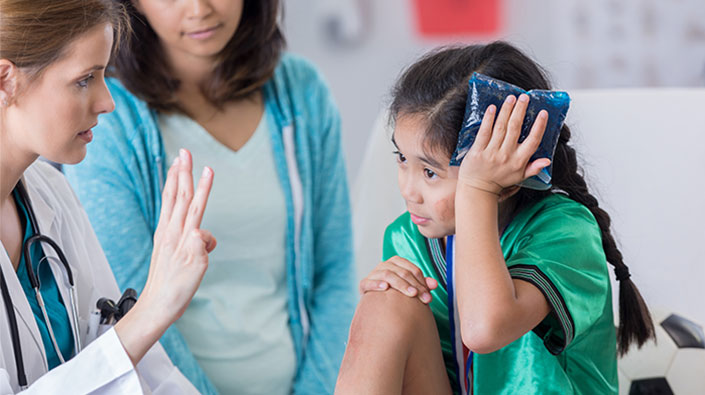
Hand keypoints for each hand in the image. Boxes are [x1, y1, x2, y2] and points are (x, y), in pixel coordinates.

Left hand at [115, 149, 214, 364]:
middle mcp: (171, 232)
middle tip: (185, 152)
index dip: (203, 186)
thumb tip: (201, 232)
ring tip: (176, 164)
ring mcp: (165, 235)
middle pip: (179, 196)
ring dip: (175, 180)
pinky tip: (172, 195)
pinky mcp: (163, 241)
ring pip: (171, 201)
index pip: (195, 206)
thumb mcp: (194, 270)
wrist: (157, 306)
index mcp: (181, 237)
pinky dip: (170, 198)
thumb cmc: (177, 290)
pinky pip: (168, 212)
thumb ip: (198, 246)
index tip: (208, 167)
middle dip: (183, 172)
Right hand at [359, 256, 437, 303]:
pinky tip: (385, 288)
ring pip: (388, 274)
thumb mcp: (409, 288)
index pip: (412, 269)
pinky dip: (376, 284)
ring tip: (411, 294)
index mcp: (397, 263)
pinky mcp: (364, 284)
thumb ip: (422, 285)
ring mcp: (373, 274)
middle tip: (424, 299)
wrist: (376, 302)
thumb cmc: (395, 293)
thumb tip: (435, 284)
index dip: (422, 282)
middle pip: (402, 272)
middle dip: (415, 285)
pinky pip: (368, 282)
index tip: (429, 295)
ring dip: (401, 284)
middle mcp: (384, 265)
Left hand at [457, 94, 549, 195]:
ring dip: (506, 111)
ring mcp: (491, 153)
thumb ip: (534, 168)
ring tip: (511, 98)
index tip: (543, 113)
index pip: (533, 141)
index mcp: (519, 161)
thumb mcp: (520, 177)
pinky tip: (492, 108)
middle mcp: (506, 156)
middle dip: (520, 111)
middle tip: (524, 97)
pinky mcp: (477, 151)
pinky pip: (483, 133)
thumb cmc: (500, 180)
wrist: (477, 189)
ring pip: (500, 128)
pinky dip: (488, 120)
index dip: (539, 126)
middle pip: (515, 129)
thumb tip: (547, 160)